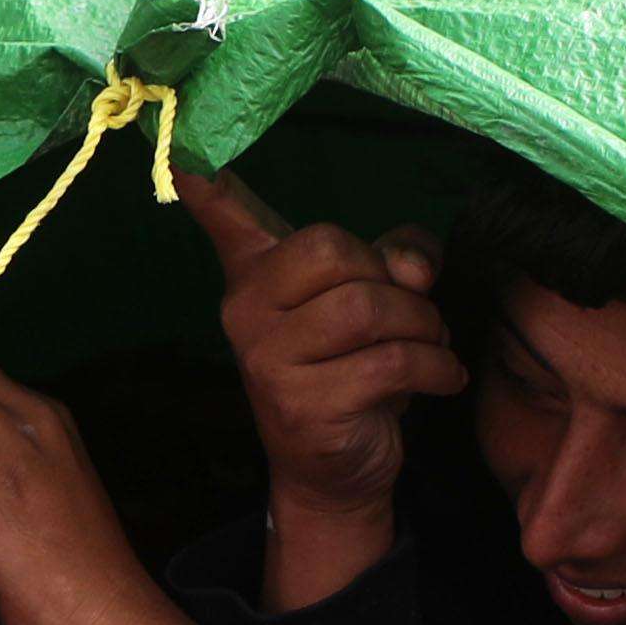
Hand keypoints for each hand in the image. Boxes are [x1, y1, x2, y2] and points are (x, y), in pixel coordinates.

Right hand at [184, 160, 454, 610]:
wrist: (334, 471)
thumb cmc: (352, 371)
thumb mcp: (378, 300)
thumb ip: (396, 260)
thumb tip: (412, 266)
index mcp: (257, 273)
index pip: (227, 218)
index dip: (206, 183)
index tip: (183, 153)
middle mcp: (247, 309)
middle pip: (331, 248)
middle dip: (391, 279)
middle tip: (411, 315)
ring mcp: (268, 358)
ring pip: (366, 306)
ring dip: (422, 326)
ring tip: (432, 347)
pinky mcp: (302, 403)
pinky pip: (389, 361)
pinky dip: (435, 367)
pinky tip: (443, 379)